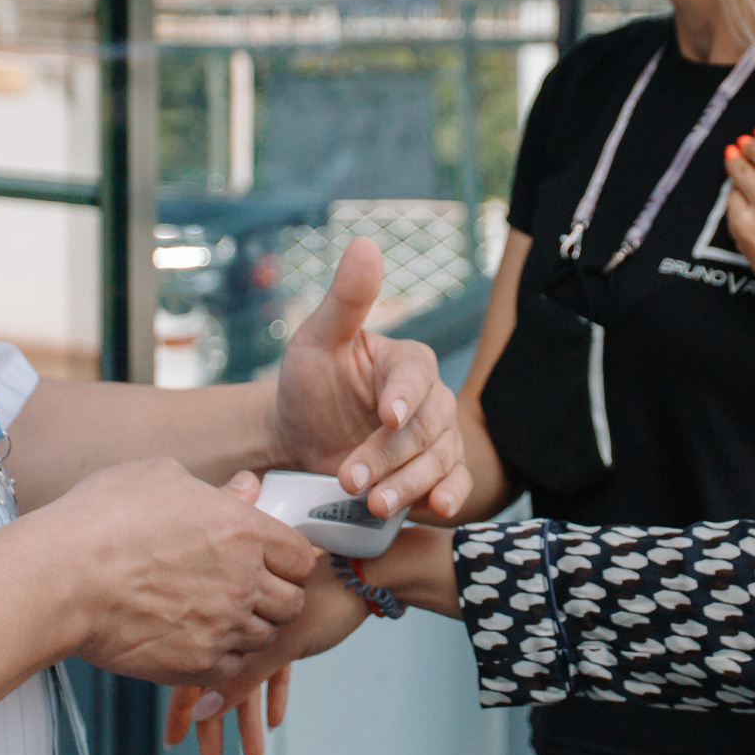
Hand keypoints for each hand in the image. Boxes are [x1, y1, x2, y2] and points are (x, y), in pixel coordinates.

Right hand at [26, 457, 316, 686]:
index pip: (300, 556)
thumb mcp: (161, 479)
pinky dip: (222, 660)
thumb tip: (247, 487)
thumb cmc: (101, 521)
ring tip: (215, 617)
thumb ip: (216, 489)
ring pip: (264, 639)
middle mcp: (243, 581)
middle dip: (275, 597)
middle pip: (292, 603)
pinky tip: (196, 641)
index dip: (287, 559)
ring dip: (248, 629)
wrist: (59, 580)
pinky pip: (233, 669)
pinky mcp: (197, 663)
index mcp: (243, 530)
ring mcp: (223, 626)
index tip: (269, 561)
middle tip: (245, 592)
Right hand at [164, 554, 373, 754]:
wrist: (366, 570)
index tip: (175, 740)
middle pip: (220, 684)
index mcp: (227, 621)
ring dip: (249, 721)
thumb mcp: (280, 647)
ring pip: (249, 682)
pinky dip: (275, 695)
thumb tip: (204, 715)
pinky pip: (276, 671)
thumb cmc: (324, 598)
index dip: (182, 709)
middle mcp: (241, 626)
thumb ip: (241, 681)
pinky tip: (275, 721)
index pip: (195, 673)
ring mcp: (266, 630)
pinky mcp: (291, 633)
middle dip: (215, 727)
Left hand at [270, 238, 470, 520]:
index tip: (386, 417)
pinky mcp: (434, 474)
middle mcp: (430, 398)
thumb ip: (345, 300)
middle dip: (390, 455)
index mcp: (406, 361)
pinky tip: (434, 510)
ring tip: (375, 504)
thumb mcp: (316, 341)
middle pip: (427, 427)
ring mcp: (436, 439)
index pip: (416, 377)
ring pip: (440, 460)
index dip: (404, 398)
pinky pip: (454, 484)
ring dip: (409, 484)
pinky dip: (447, 497)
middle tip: (352, 479)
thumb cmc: (308, 386)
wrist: (299, 441)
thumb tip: (365, 244)